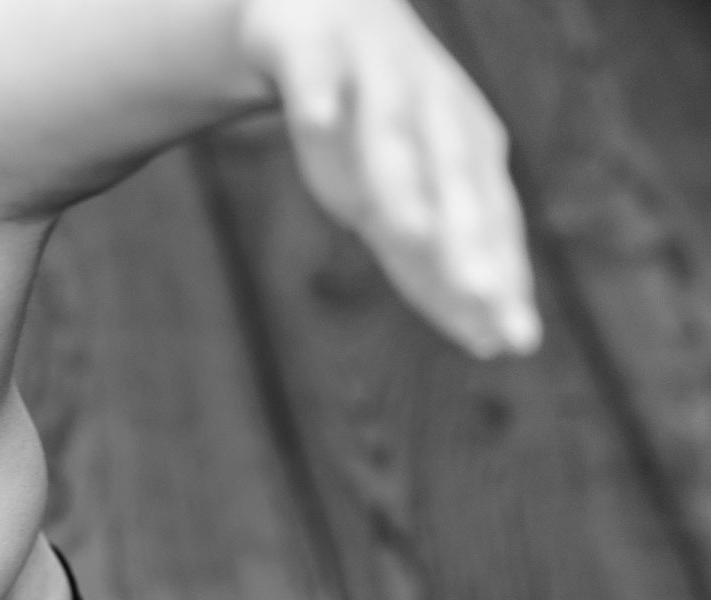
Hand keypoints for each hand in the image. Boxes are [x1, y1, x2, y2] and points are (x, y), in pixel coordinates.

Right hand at [238, 0, 539, 357]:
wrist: (324, 5)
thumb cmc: (372, 115)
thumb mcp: (408, 189)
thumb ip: (437, 260)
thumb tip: (493, 338)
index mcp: (464, 151)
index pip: (483, 227)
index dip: (495, 281)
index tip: (511, 343)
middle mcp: (432, 114)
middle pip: (451, 186)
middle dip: (466, 242)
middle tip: (484, 297)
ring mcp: (375, 77)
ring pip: (390, 135)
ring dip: (400, 180)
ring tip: (412, 233)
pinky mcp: (312, 48)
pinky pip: (315, 74)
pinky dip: (319, 96)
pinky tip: (318, 119)